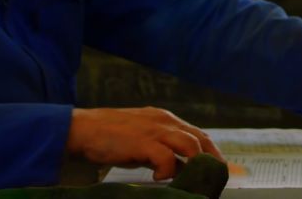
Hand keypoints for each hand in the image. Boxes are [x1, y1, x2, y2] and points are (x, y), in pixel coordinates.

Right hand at [67, 107, 223, 180]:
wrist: (82, 130)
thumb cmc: (109, 138)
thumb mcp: (142, 142)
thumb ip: (163, 152)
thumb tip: (182, 170)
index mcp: (165, 119)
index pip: (198, 135)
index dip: (212, 153)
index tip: (218, 171)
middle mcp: (165, 121)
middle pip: (201, 139)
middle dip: (212, 161)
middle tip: (214, 181)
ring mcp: (155, 130)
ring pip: (191, 146)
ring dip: (195, 165)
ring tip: (189, 181)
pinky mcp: (144, 142)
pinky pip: (168, 159)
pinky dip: (169, 171)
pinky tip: (159, 178)